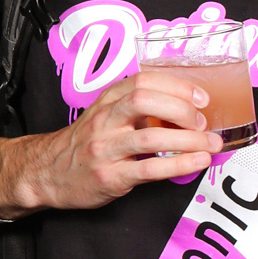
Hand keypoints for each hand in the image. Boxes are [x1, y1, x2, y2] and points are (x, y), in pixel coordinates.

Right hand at [0, 70, 218, 216]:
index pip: (143, 81)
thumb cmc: (86, 143)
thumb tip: (187, 107)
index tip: (200, 97)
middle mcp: (105, 121)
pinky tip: (197, 162)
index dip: (176, 86)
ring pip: (150, 136)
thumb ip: (137, 107)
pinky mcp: (110, 177)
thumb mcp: (105, 115)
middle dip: (181, 109)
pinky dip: (179, 164)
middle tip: (204, 123)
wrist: (46, 173)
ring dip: (188, 140)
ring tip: (211, 145)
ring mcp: (105, 149)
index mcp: (107, 102)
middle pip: (144, 100)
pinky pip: (149, 168)